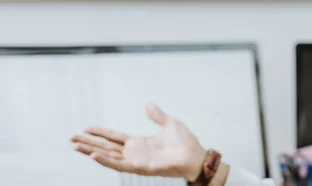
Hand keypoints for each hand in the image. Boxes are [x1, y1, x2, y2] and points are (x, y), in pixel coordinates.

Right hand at [71, 104, 205, 181]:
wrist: (196, 155)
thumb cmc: (186, 143)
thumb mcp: (169, 124)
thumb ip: (157, 116)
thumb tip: (148, 105)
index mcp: (140, 143)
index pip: (114, 137)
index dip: (100, 133)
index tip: (85, 128)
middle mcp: (135, 153)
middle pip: (106, 147)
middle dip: (88, 143)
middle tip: (71, 139)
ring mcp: (137, 161)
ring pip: (108, 156)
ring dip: (91, 151)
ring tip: (75, 146)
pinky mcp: (141, 167)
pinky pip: (119, 165)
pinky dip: (106, 161)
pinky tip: (93, 155)